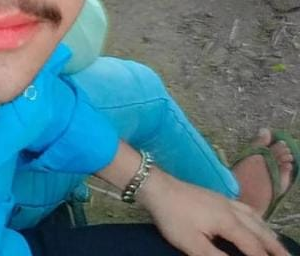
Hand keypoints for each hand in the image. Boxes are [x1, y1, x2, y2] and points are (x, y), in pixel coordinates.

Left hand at [138, 168, 288, 255]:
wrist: (156, 186)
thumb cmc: (173, 217)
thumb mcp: (192, 244)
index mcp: (228, 221)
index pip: (253, 246)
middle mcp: (231, 209)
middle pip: (259, 229)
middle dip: (274, 246)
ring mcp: (223, 200)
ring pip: (254, 216)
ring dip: (267, 231)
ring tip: (277, 243)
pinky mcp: (215, 196)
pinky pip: (244, 207)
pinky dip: (256, 217)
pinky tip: (254, 218)